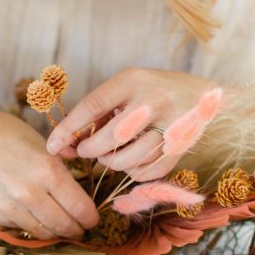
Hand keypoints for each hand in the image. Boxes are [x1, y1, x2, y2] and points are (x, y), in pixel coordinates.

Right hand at [0, 102, 98, 239]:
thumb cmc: (8, 134)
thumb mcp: (44, 147)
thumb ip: (63, 173)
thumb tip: (82, 197)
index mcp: (47, 171)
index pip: (80, 208)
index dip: (91, 218)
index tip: (93, 219)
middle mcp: (28, 193)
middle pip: (64, 226)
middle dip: (77, 230)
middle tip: (81, 228)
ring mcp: (8, 207)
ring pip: (44, 233)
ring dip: (56, 233)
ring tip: (62, 226)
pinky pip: (22, 230)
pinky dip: (33, 227)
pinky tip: (37, 217)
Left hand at [46, 67, 217, 180]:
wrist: (202, 95)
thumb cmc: (150, 91)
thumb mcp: (124, 89)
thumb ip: (94, 114)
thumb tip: (61, 146)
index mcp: (132, 80)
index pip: (92, 107)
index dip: (69, 129)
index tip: (53, 146)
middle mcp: (152, 101)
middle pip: (110, 137)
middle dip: (91, 151)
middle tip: (87, 151)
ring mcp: (170, 125)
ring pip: (128, 160)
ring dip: (112, 163)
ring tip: (110, 155)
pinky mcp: (181, 148)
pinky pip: (147, 172)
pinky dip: (134, 173)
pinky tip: (133, 161)